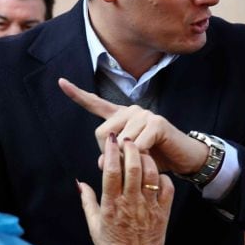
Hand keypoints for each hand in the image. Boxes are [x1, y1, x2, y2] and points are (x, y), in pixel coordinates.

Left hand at [58, 78, 207, 175]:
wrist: (183, 157)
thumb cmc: (154, 157)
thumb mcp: (128, 159)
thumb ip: (113, 157)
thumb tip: (102, 162)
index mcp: (120, 115)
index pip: (95, 103)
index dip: (77, 94)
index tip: (60, 82)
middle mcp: (130, 110)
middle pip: (101, 133)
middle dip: (109, 153)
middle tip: (127, 159)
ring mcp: (144, 114)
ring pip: (119, 142)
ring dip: (128, 159)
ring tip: (144, 159)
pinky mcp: (157, 123)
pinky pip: (137, 146)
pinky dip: (141, 158)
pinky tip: (151, 156)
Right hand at [78, 134, 173, 244]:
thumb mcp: (94, 225)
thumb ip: (87, 201)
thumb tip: (79, 182)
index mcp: (111, 205)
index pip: (111, 171)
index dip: (111, 152)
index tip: (111, 139)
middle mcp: (130, 204)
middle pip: (133, 168)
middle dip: (130, 148)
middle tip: (128, 137)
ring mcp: (148, 208)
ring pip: (151, 175)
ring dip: (146, 158)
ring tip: (142, 151)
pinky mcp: (163, 213)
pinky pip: (167, 188)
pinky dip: (162, 176)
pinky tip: (155, 173)